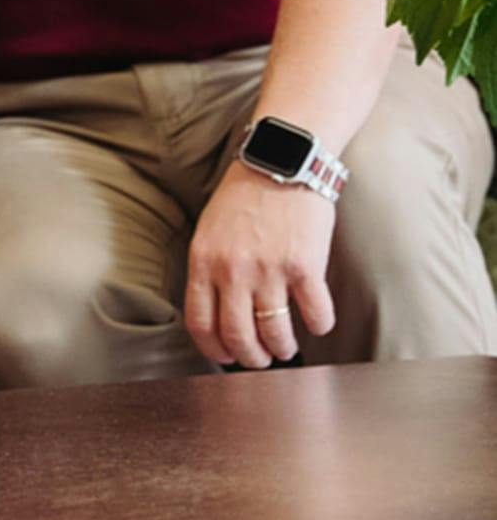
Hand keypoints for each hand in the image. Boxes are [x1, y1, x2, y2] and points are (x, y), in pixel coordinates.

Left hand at [184, 164, 337, 368]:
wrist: (280, 161)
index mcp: (203, 260)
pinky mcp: (305, 267)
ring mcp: (269, 270)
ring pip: (276, 335)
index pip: (200, 323)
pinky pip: (316, 318)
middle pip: (239, 338)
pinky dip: (319, 325)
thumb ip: (210, 269)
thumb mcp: (209, 230)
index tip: (227, 357)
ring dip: (284, 348)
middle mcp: (232, 270)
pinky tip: (316, 319)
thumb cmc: (243, 197)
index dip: (214, 350)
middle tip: (264, 358)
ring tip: (287, 346)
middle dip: (253, 358)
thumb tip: (216, 314)